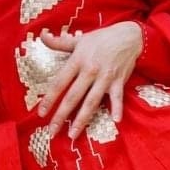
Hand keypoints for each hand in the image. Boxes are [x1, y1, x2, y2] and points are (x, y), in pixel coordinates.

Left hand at [37, 20, 142, 139]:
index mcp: (77, 61)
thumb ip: (59, 42)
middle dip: (61, 115)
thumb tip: (42, 35)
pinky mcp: (118, 82)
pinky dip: (117, 108)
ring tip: (73, 134)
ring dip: (82, 119)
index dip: (49, 98)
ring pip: (91, 101)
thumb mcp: (78, 40)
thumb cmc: (101, 39)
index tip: (41, 113)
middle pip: (73, 96)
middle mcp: (90, 71)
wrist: (128, 36)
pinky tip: (115, 120)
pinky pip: (117, 97)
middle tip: (52, 131)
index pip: (59, 82)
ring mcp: (105, 78)